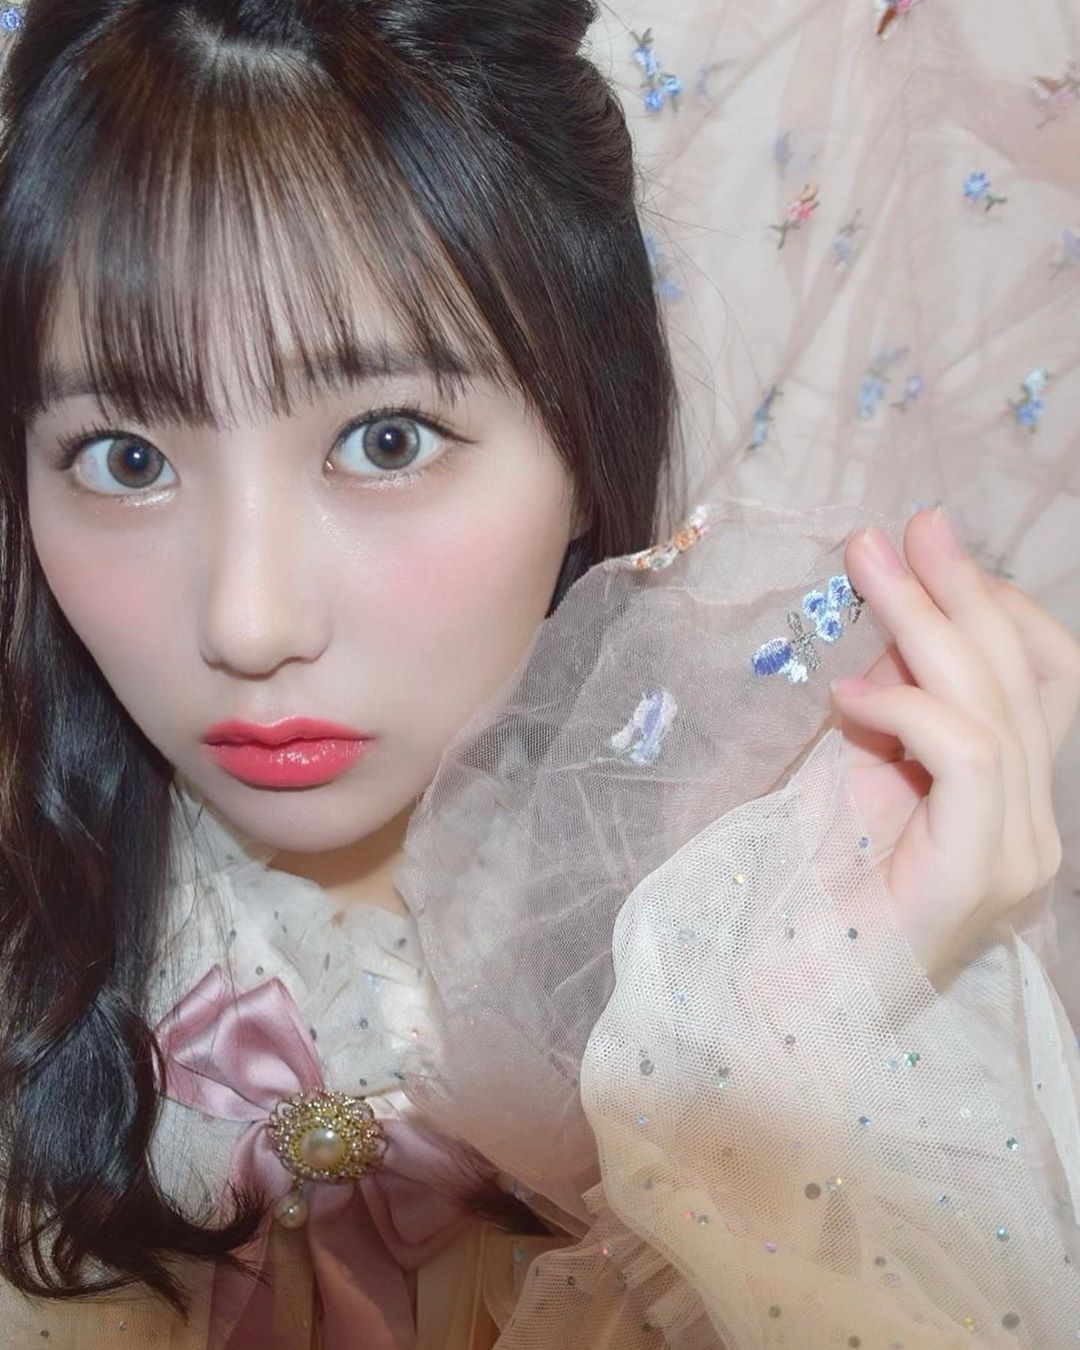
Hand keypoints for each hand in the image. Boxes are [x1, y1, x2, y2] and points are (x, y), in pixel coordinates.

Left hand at [829, 505, 1079, 983]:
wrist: (789, 998)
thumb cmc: (816, 891)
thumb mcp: (864, 774)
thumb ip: (894, 710)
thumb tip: (896, 627)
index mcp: (1012, 801)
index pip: (1045, 681)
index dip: (999, 605)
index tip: (930, 549)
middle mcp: (1033, 827)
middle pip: (1021, 678)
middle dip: (963, 589)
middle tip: (909, 525)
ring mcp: (1018, 856)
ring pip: (995, 705)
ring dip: (927, 621)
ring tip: (867, 564)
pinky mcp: (979, 877)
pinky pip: (969, 757)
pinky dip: (908, 708)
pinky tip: (848, 696)